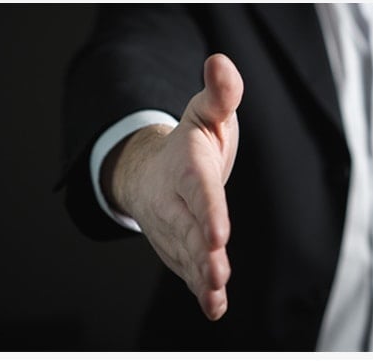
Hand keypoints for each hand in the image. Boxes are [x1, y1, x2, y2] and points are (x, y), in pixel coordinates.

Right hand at [105, 54, 241, 320]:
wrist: (150, 170)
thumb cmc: (190, 142)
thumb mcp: (206, 112)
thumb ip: (220, 93)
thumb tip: (221, 64)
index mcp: (187, 167)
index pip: (199, 191)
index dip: (208, 212)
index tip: (219, 233)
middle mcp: (175, 201)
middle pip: (189, 229)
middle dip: (202, 253)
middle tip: (217, 272)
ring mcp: (174, 228)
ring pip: (187, 255)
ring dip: (201, 276)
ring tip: (215, 292)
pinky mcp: (178, 249)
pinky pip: (187, 272)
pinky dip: (200, 291)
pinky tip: (214, 308)